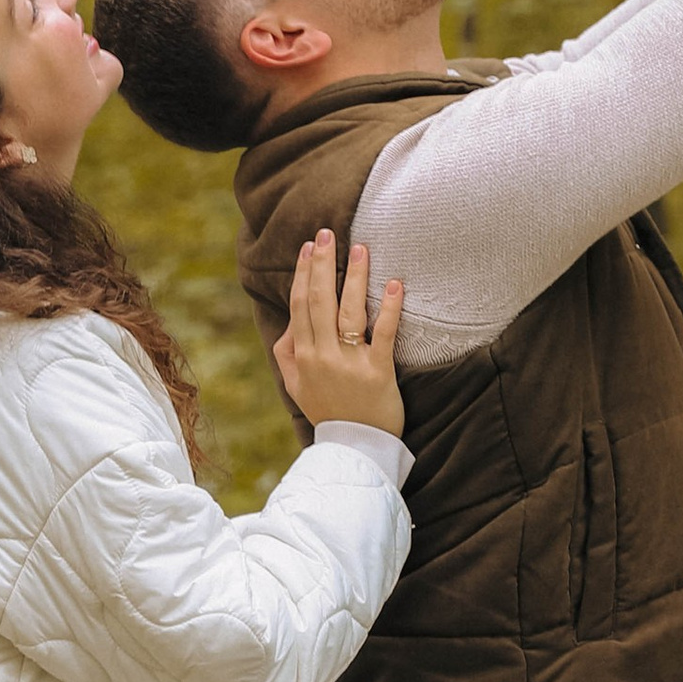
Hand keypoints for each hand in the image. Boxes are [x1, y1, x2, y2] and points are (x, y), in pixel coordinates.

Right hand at [273, 230, 405, 438]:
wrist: (355, 448)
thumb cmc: (328, 412)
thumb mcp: (296, 386)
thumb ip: (287, 354)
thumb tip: (290, 323)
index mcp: (302, 356)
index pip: (300, 306)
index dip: (303, 273)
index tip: (308, 247)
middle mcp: (322, 356)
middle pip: (320, 301)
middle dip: (323, 263)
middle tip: (327, 233)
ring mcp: (350, 363)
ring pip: (349, 311)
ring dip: (354, 276)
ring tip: (360, 248)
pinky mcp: (379, 372)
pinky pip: (384, 334)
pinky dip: (389, 308)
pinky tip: (394, 284)